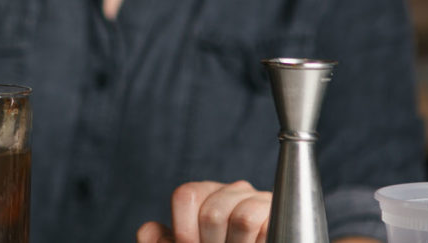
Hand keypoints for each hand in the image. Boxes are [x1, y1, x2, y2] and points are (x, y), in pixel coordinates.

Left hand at [137, 181, 271, 242]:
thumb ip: (159, 241)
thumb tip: (150, 230)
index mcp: (203, 193)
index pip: (185, 196)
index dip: (184, 231)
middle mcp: (230, 190)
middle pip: (211, 213)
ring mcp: (256, 198)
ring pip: (240, 219)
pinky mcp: (277, 211)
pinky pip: (261, 224)